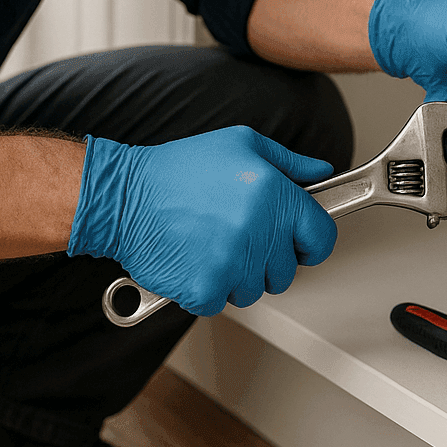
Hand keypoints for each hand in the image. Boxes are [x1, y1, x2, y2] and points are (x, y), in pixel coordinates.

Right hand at [67, 127, 337, 316]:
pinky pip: (220, 301)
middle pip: (286, 271)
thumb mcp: (242, 144)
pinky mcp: (204, 289)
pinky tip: (193, 259)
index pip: (321, 237)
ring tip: (211, 243)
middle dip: (267, 259)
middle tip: (238, 235)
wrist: (125, 196)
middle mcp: (258, 231)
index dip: (311, 241)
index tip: (299, 242)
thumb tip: (320, 172)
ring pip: (254, 290)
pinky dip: (206, 288)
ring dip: (236, 275)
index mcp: (275, 195)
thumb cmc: (180, 169)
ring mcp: (232, 264)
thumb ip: (289, 161)